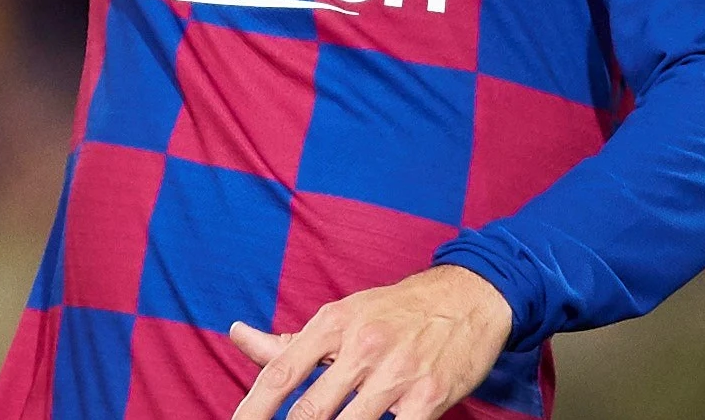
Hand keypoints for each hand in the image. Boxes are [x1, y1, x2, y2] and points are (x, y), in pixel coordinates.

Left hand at [228, 265, 511, 419]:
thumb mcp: (340, 316)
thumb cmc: (395, 311)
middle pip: (310, 409)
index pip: (281, 372)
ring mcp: (396, 374)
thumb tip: (236, 335)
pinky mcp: (429, 397)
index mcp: (333, 324)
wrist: (468, 297)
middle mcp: (362, 346)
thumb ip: (289, 340)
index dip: (253, 408)